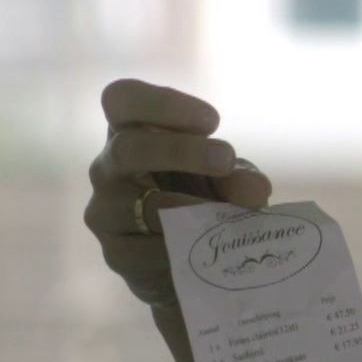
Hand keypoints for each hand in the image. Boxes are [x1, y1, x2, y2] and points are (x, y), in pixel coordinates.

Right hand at [83, 78, 274, 309]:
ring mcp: (105, 210)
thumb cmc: (202, 198)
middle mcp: (110, 167)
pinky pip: (141, 249)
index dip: (162, 104)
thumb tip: (256, 189)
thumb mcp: (227, 181)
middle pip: (126, 147)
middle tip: (226, 159)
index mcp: (133, 133)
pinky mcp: (115, 252)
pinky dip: (177, 246)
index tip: (212, 121)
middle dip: (179, 151)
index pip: (122, 99)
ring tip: (220, 213)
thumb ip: (240, 177)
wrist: (187, 262)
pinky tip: (202, 247)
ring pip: (130, 203)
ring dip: (181, 205)